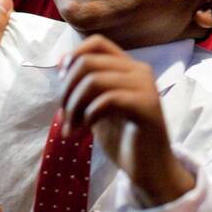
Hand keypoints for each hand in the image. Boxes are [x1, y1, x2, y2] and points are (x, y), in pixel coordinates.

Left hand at [59, 35, 193, 206]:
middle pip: (88, 62)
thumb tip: (62, 63)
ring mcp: (146, 87)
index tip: (64, 85)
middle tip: (65, 115)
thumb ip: (85, 85)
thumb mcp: (97, 106)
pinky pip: (107, 99)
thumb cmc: (123, 138)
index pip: (97, 42)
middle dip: (67, 89)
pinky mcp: (147, 107)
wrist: (149, 169)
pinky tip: (87, 130)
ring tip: (72, 127)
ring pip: (94, 80)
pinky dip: (89, 115)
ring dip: (74, 106)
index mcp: (128, 67)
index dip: (73, 58)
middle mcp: (139, 71)